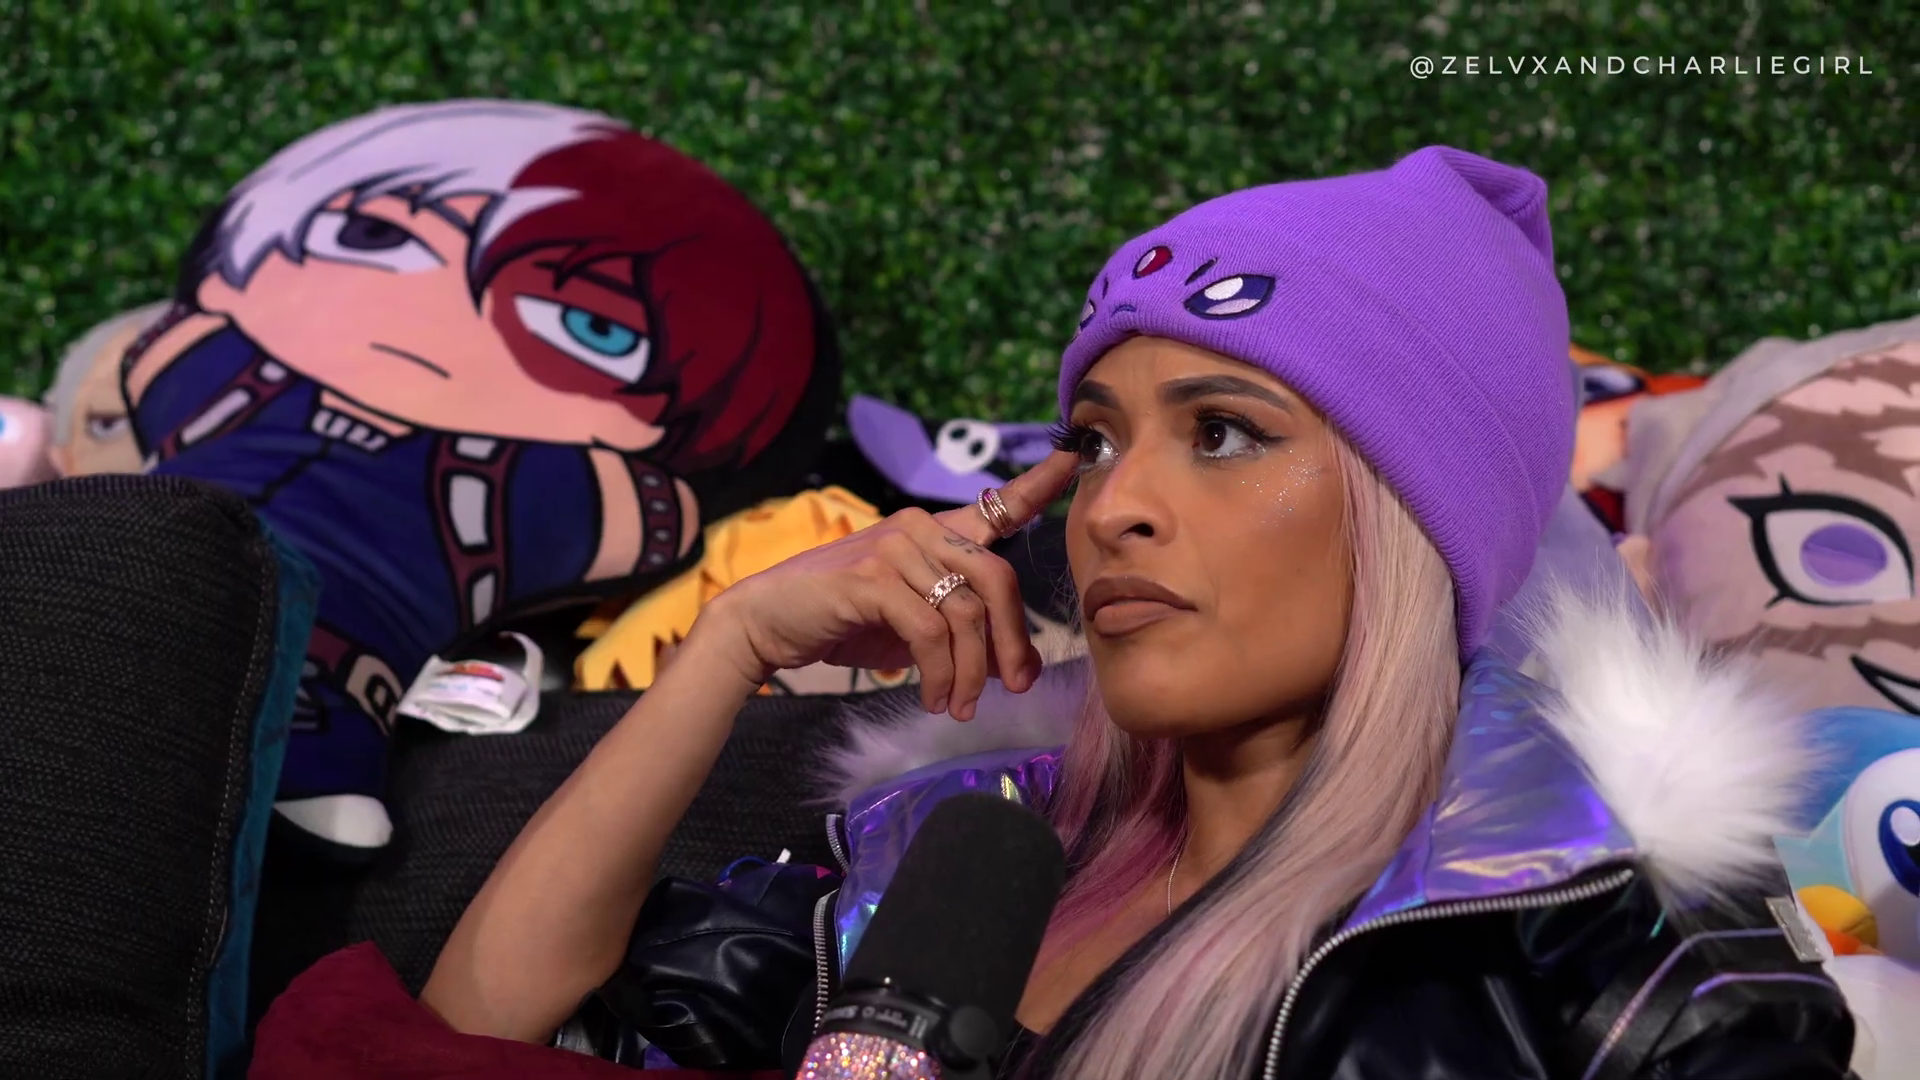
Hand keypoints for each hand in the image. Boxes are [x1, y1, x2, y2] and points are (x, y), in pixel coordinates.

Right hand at [701, 451, 1078, 719]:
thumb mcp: (909, 626)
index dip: (1037, 486)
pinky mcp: (872, 578)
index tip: (1073, 461)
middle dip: (1014, 640)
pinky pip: (930, 632)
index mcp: (931, 532)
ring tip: (959, 705)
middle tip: (1015, 685)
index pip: (996, 506)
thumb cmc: (840, 623)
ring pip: (966, 613)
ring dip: (971, 672)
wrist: (766, 623)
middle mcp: (917, 529)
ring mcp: (894, 548)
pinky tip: (933, 696)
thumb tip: (1010, 668)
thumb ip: (957, 631)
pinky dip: (940, 673)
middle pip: (998, 578)